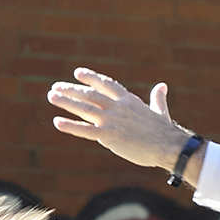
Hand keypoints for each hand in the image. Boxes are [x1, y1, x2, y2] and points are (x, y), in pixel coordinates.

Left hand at [47, 69, 190, 173]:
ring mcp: (112, 121)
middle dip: (72, 90)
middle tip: (56, 87)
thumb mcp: (159, 110)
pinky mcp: (109, 136)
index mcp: (128, 100)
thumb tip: (162, 86)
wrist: (168, 145)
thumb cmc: (165, 131)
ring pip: (84, 108)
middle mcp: (117, 107)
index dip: (91, 78)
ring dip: (66, 101)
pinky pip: (85, 130)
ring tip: (52, 96)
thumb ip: (157, 97)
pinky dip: (70, 126)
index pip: (106, 84)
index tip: (77, 73)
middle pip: (90, 94)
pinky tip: (57, 122)